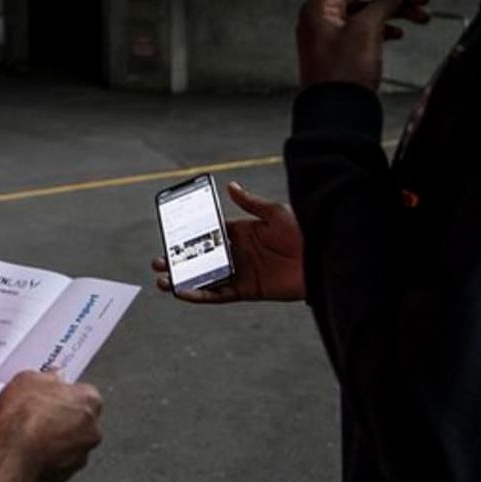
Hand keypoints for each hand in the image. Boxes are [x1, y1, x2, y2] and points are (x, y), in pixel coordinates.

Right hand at [0, 370, 102, 481]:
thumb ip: (48, 376)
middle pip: (80, 418)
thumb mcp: (29, 379)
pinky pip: (61, 459)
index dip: (64, 393)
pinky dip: (50, 455)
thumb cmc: (23, 418)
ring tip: (32, 434)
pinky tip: (32, 449)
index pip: (83, 392)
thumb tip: (52, 375)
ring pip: (71, 441)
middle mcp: (92, 428)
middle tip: (40, 414)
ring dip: (57, 437)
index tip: (51, 394)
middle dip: (63, 416)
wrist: (12, 454)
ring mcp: (82, 452)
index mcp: (90, 400)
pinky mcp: (69, 472)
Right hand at [151, 181, 303, 302]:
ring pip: (206, 277)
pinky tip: (183, 292)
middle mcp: (238, 252)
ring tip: (162, 280)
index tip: (169, 235)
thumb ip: (250, 203)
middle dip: (179, 260)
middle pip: (202, 257)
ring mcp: (241, 271)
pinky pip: (219, 294)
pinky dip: (200, 294)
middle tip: (158, 261)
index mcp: (242, 231)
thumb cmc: (303, 230)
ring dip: (184, 280)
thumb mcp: (275, 212)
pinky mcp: (248, 290)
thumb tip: (230, 186)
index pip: (209, 232)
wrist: (322, 257)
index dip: (189, 235)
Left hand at [297, 0, 429, 88]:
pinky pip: (365, 28)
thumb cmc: (342, 77)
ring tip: (418, 14)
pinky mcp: (342, 50)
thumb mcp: (367, 29)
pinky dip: (384, 26)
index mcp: (319, 6)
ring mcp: (331, 34)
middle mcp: (322, 17)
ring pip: (367, 9)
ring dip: (393, 9)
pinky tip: (399, 32)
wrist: (339, 116)